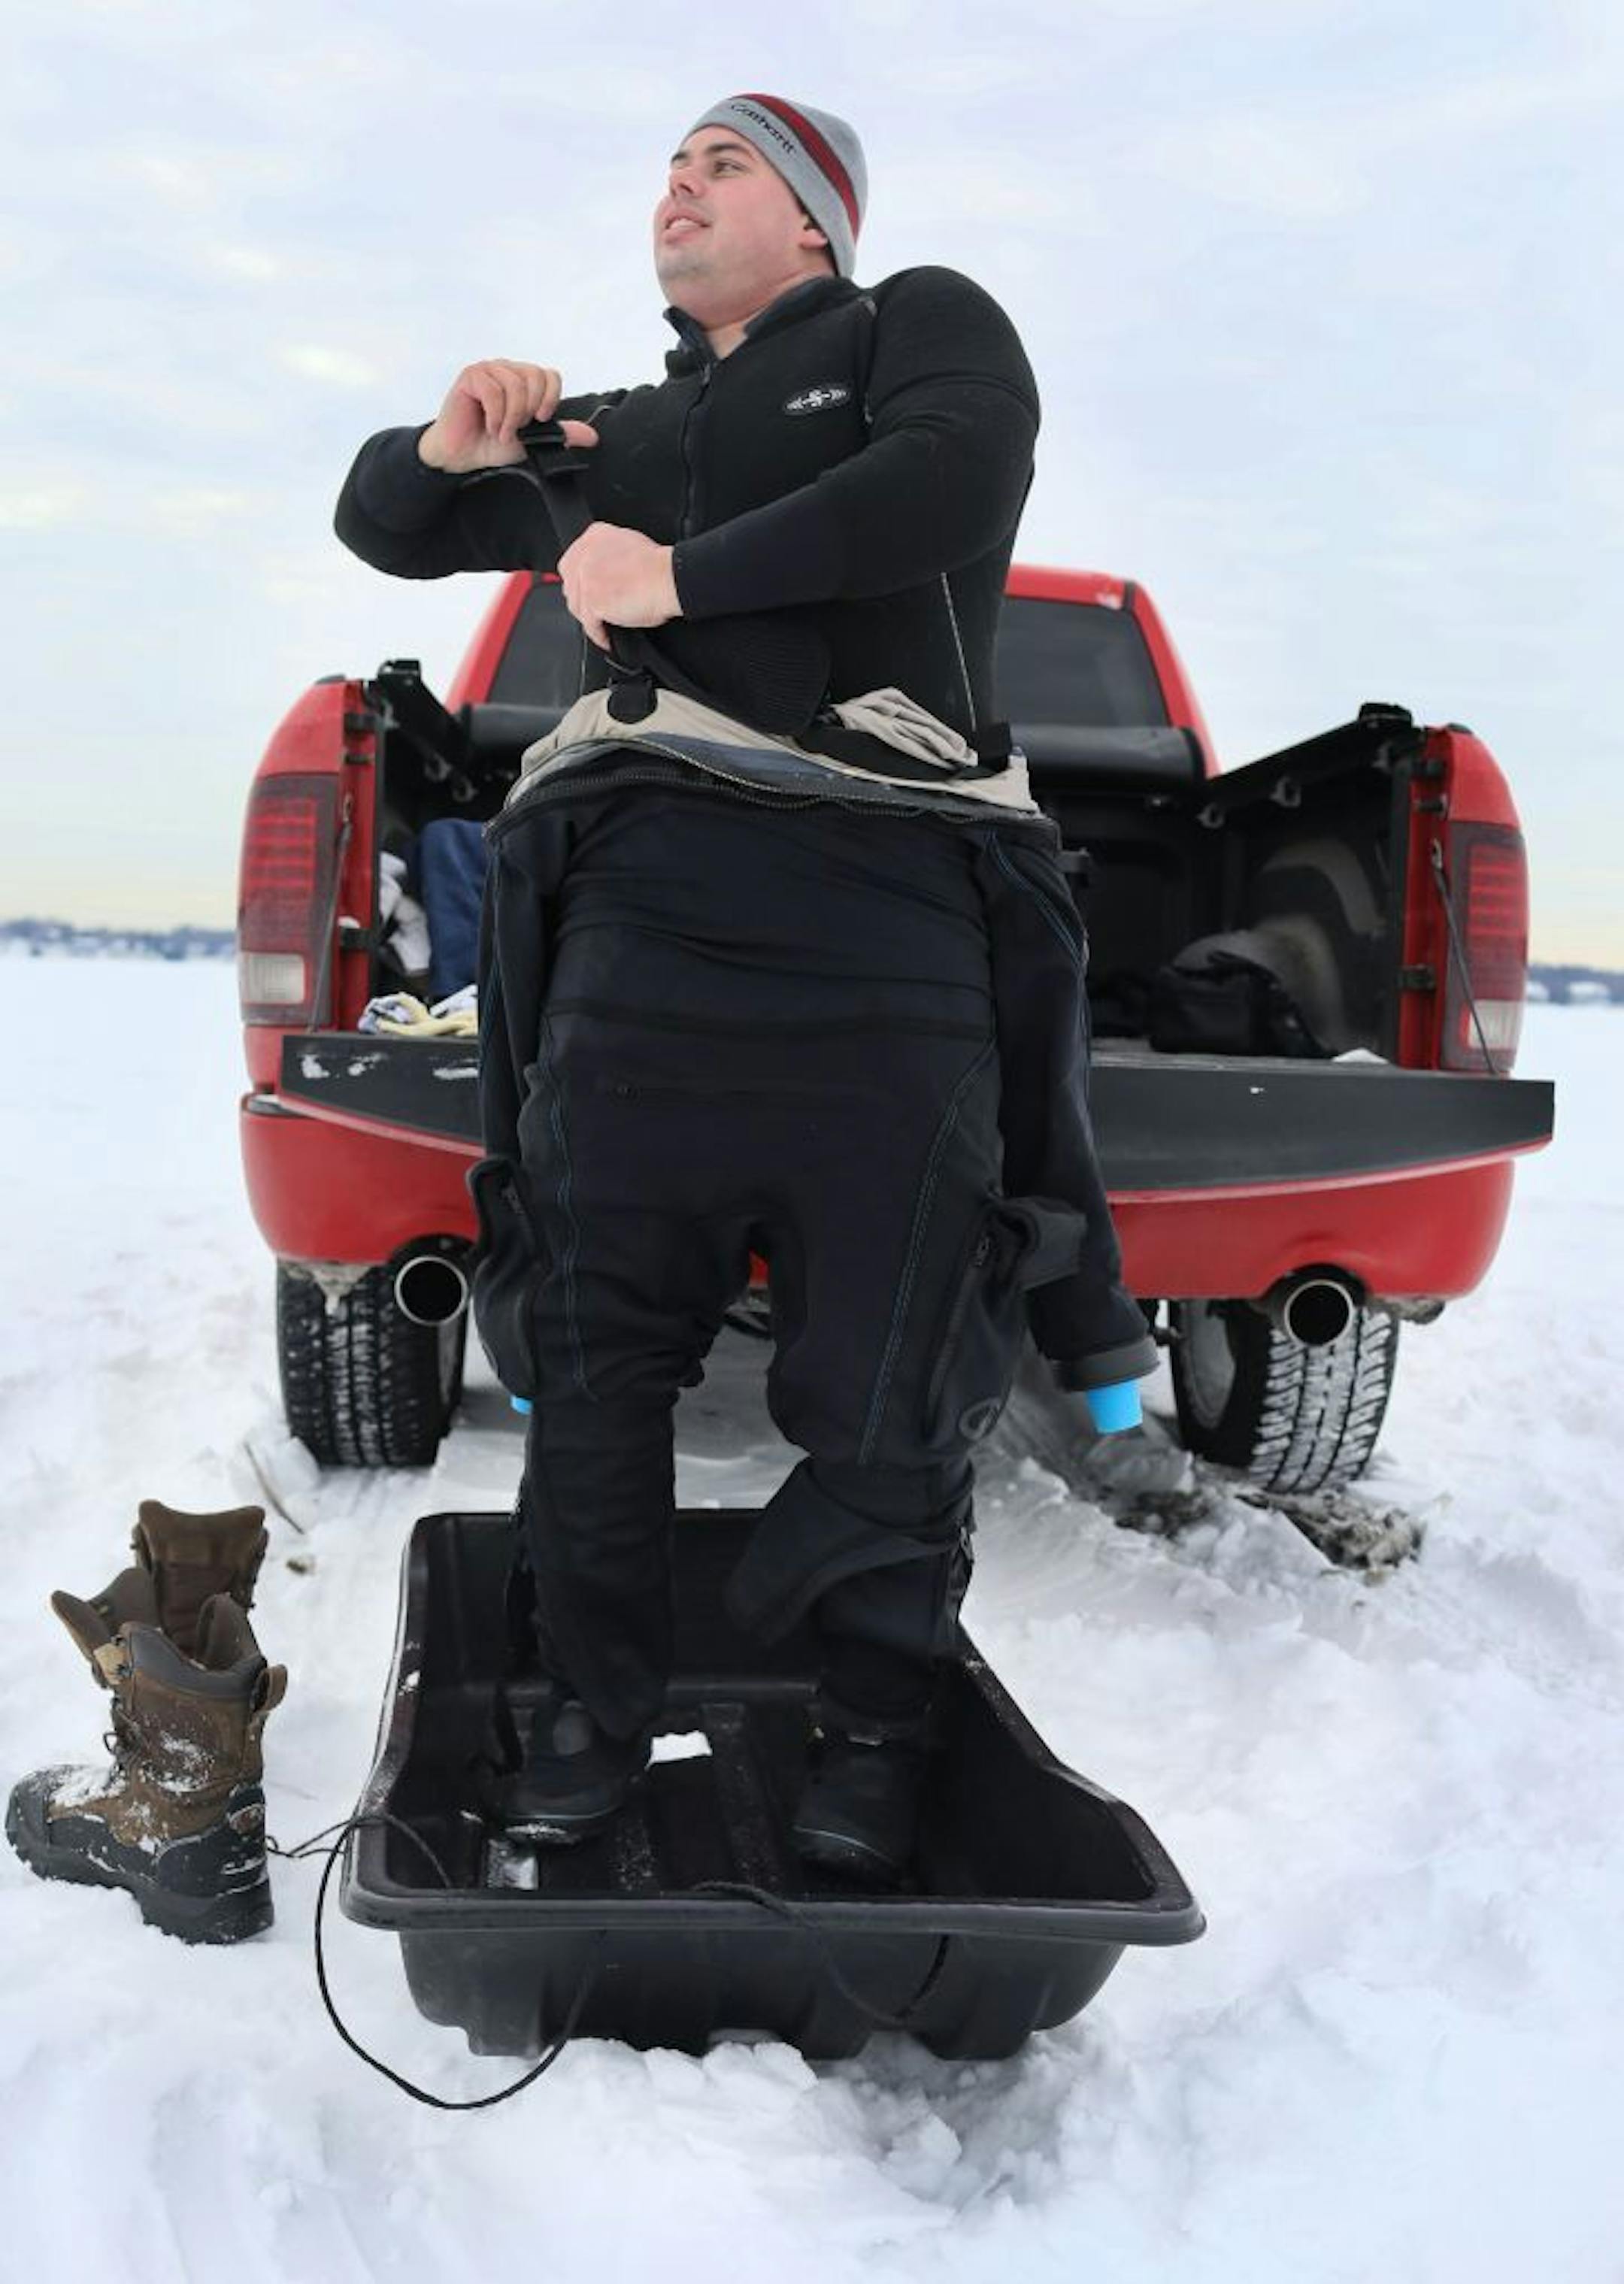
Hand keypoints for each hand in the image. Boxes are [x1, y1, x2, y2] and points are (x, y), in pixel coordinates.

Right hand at [418, 360, 572, 472]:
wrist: (461, 455)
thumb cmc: (490, 444)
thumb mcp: (533, 441)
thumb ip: (561, 434)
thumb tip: (591, 436)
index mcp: (523, 381)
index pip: (549, 375)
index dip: (550, 397)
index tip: (541, 419)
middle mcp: (507, 371)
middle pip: (535, 376)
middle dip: (528, 410)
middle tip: (516, 429)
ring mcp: (489, 370)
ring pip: (514, 384)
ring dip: (510, 417)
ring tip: (501, 432)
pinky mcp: (471, 376)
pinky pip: (493, 390)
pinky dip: (495, 415)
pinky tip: (489, 426)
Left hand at [557, 522, 680, 652]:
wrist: (668, 578)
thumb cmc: (658, 566)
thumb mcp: (628, 545)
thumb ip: (607, 555)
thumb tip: (603, 574)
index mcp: (594, 536)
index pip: (572, 563)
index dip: (579, 583)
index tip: (587, 595)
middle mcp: (585, 554)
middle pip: (571, 586)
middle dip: (583, 602)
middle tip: (597, 613)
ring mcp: (585, 577)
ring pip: (577, 607)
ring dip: (590, 620)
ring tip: (603, 627)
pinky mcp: (592, 600)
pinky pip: (589, 625)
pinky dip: (599, 635)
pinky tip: (607, 638)